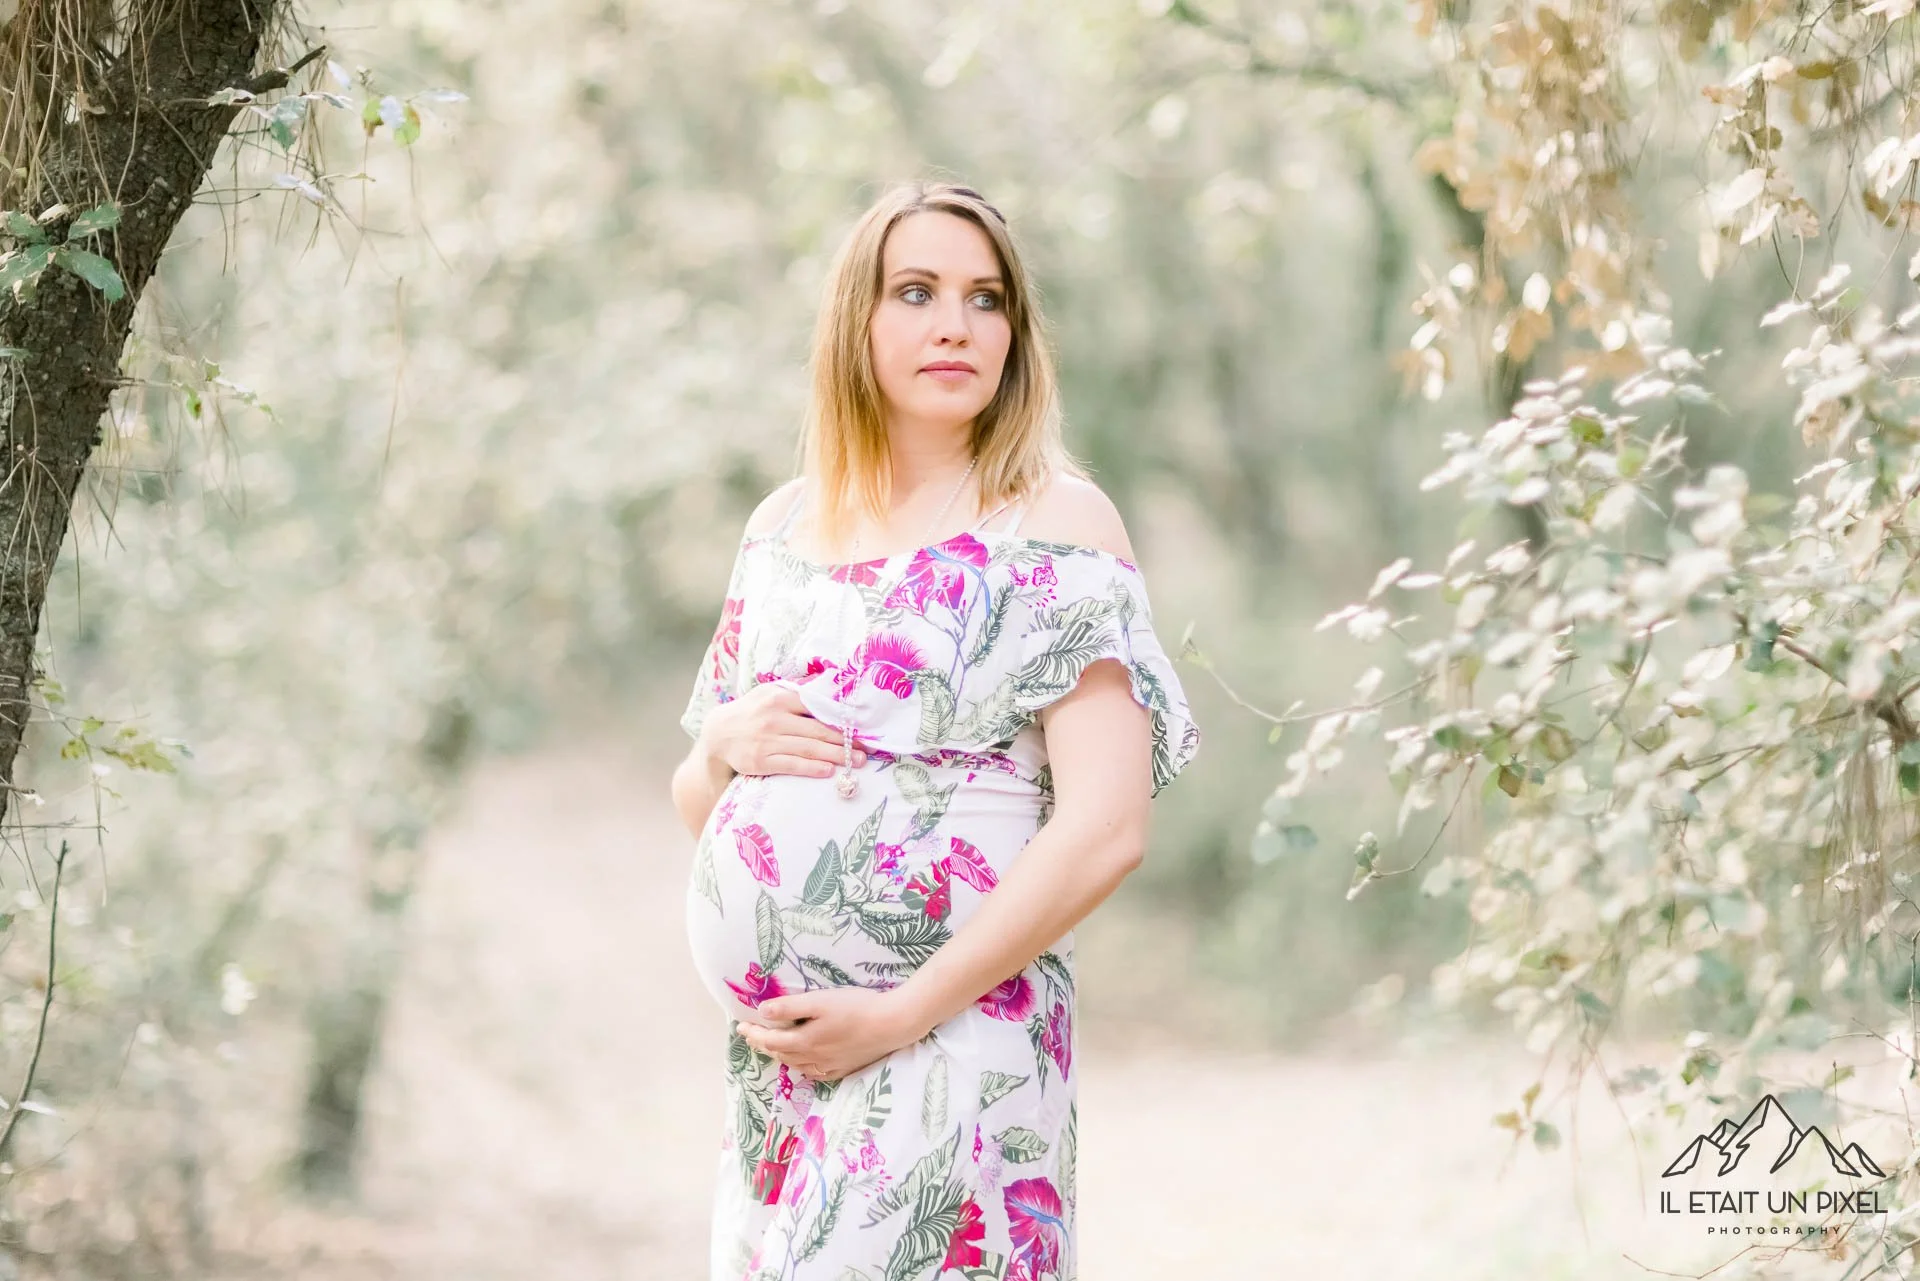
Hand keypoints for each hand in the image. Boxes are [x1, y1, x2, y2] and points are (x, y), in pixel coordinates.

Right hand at [702, 682, 869, 779]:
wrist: (718, 734)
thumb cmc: (752, 712)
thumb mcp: (769, 693)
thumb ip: (797, 691)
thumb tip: (831, 682)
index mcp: (779, 697)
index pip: (816, 706)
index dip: (841, 717)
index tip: (861, 726)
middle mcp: (774, 717)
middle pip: (817, 730)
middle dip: (845, 741)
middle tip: (866, 749)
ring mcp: (766, 740)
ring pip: (808, 749)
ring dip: (835, 756)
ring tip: (856, 761)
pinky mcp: (760, 760)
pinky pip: (792, 765)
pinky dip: (812, 768)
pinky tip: (828, 771)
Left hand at [737, 987, 926, 1081]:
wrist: (893, 1024)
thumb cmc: (856, 1007)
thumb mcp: (820, 1000)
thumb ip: (789, 1007)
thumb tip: (762, 1013)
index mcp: (805, 1041)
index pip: (770, 1040)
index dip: (753, 1033)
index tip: (740, 1026)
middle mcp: (813, 1058)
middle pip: (781, 1054)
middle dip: (763, 1044)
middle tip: (751, 1036)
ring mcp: (829, 1066)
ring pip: (796, 1064)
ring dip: (780, 1055)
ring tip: (771, 1047)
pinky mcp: (844, 1068)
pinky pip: (814, 1072)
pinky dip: (801, 1066)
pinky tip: (803, 1063)